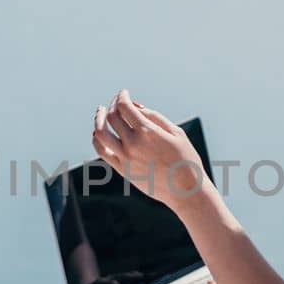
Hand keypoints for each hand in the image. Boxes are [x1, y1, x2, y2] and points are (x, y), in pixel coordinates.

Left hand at [91, 88, 212, 212]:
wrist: (185, 191)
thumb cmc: (185, 159)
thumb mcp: (175, 132)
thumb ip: (154, 116)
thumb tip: (135, 106)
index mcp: (147, 132)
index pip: (124, 107)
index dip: (122, 96)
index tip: (124, 92)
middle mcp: (133, 144)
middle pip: (112, 117)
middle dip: (112, 105)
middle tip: (116, 101)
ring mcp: (125, 158)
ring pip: (100, 133)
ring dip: (98, 119)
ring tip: (100, 112)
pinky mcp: (122, 170)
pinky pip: (102, 151)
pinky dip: (97, 139)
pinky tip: (98, 132)